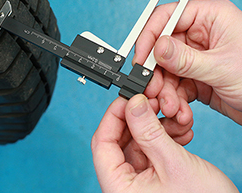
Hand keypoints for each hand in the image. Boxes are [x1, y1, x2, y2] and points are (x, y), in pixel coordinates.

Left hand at [91, 94, 235, 191]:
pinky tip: (181, 133)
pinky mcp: (155, 180)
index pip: (102, 144)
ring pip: (139, 145)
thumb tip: (132, 104)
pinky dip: (165, 140)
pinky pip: (153, 153)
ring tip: (178, 122)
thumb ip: (149, 132)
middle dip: (140, 121)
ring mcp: (140, 182)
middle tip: (155, 104)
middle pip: (120, 142)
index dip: (113, 117)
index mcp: (118, 186)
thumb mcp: (173, 163)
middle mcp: (125, 185)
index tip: (127, 98)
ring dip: (157, 129)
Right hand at [134, 0, 241, 124]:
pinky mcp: (198, 77)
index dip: (149, 36)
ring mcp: (199, 56)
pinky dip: (173, 99)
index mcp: (211, 17)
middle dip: (157, 73)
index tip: (140, 59)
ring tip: (171, 107)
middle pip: (161, 47)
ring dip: (164, 91)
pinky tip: (180, 110)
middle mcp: (203, 34)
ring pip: (166, 70)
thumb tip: (155, 47)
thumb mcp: (222, 67)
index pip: (167, 16)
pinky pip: (175, 85)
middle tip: (151, 90)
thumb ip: (184, 58)